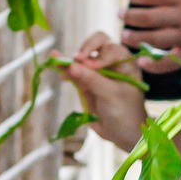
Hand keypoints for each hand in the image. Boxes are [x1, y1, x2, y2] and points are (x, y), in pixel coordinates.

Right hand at [65, 32, 148, 148]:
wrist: (123, 135)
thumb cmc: (125, 112)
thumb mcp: (111, 95)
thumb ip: (92, 79)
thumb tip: (71, 65)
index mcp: (125, 62)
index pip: (110, 47)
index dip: (99, 55)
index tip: (93, 67)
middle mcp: (112, 63)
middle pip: (96, 45)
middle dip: (85, 50)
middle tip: (77, 59)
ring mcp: (97, 73)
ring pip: (81, 60)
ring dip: (69, 59)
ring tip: (56, 59)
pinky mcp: (86, 83)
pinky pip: (73, 72)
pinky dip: (64, 69)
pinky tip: (54, 63)